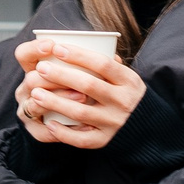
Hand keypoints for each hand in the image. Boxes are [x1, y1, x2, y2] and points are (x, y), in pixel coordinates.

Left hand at [13, 39, 143, 150]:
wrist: (147, 128)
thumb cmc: (128, 95)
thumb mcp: (127, 77)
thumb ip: (109, 63)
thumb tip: (87, 43)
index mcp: (129, 81)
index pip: (103, 64)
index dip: (79, 55)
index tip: (57, 48)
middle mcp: (123, 102)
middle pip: (88, 86)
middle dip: (61, 76)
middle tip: (40, 68)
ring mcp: (114, 122)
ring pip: (81, 112)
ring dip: (55, 102)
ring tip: (36, 93)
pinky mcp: (105, 140)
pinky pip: (82, 139)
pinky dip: (64, 132)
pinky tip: (49, 123)